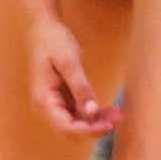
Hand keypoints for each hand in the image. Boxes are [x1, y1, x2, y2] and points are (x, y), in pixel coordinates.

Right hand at [28, 16, 116, 134]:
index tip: (108, 124)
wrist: (42, 28)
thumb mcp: (70, 62)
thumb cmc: (53, 42)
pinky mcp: (61, 101)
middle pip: (70, 131)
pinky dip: (93, 115)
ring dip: (96, 123)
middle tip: (118, 118)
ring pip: (75, 125)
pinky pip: (77, 114)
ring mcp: (53, 105)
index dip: (87, 130)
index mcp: (44, 100)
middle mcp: (45, 108)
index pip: (65, 126)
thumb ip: (80, 88)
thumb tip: (91, 112)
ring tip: (118, 114)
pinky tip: (109, 110)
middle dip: (94, 129)